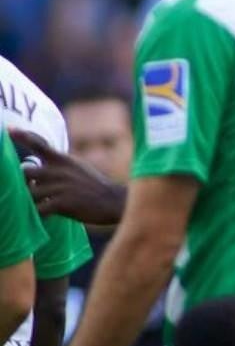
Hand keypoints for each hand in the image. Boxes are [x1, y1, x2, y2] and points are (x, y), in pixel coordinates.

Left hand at [9, 129, 126, 225]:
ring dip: (30, 200)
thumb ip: (56, 165)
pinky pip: (39, 209)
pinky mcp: (62, 203)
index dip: (22, 136)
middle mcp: (59, 170)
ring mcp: (60, 186)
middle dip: (22, 182)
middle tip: (28, 189)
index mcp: (63, 159)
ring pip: (29, 193)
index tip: (9, 129)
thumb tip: (30, 167)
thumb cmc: (94, 186)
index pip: (39, 144)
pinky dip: (38, 214)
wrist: (113, 201)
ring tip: (37, 205)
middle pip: (25, 172)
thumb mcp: (77, 167)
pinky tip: (46, 216)